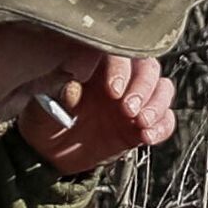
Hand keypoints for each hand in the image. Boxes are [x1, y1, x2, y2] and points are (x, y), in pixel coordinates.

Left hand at [17, 55, 177, 175]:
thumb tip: (71, 84)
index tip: (113, 91)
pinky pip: (165, 120)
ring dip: (157, 105)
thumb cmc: (44, 120)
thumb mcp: (43, 106)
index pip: (119, 54)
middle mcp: (120, 79)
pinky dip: (162, 127)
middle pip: (148, 68)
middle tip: (127, 110)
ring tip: (140, 123)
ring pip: (162, 89)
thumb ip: (57, 94)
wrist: (49, 153)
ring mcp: (134, 101)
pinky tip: (146, 137)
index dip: (121, 69)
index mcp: (96, 67)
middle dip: (143, 88)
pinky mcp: (141, 124)